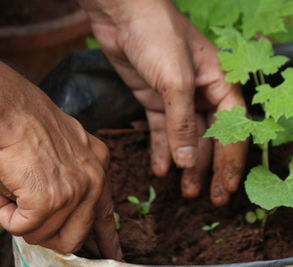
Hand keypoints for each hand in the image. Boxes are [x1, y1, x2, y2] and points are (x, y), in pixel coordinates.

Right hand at [0, 63, 121, 259]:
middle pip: (76, 236)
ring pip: (45, 235)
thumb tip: (65, 213)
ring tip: (16, 189)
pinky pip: (22, 228)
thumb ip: (75, 179)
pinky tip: (7, 190)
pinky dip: (6, 215)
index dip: (108, 239)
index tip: (112, 254)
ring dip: (23, 220)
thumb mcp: (68, 150)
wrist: (13, 109)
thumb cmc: (31, 124)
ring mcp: (74, 191)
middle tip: (30, 219)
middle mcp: (94, 180)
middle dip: (49, 235)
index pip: (107, 213)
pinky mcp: (49, 199)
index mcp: (99, 167)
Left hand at [79, 0, 247, 205]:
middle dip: (212, 169)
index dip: (232, 160)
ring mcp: (179, 99)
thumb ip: (183, 122)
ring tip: (186, 192)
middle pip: (213, 139)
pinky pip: (164, 132)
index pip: (234, 129)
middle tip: (211, 199)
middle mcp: (204, 94)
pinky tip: (161, 171)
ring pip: (188, 139)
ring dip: (187, 165)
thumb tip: (187, 161)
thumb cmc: (159, 35)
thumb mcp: (175, 80)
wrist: (123, 14)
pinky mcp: (156, 100)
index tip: (228, 188)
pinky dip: (163, 151)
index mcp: (221, 85)